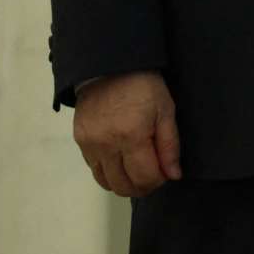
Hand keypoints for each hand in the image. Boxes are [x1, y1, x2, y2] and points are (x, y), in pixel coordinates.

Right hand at [73, 71, 180, 197]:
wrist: (110, 66)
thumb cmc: (144, 86)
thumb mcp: (166, 110)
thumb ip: (170, 145)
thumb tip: (173, 175)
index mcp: (131, 136)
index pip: (144, 178)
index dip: (158, 181)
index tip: (165, 173)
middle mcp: (107, 145)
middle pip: (123, 186)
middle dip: (142, 187)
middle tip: (153, 175)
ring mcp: (90, 145)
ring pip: (106, 182)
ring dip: (124, 183)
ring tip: (137, 170)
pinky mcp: (80, 141)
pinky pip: (94, 169)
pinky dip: (109, 172)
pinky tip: (121, 161)